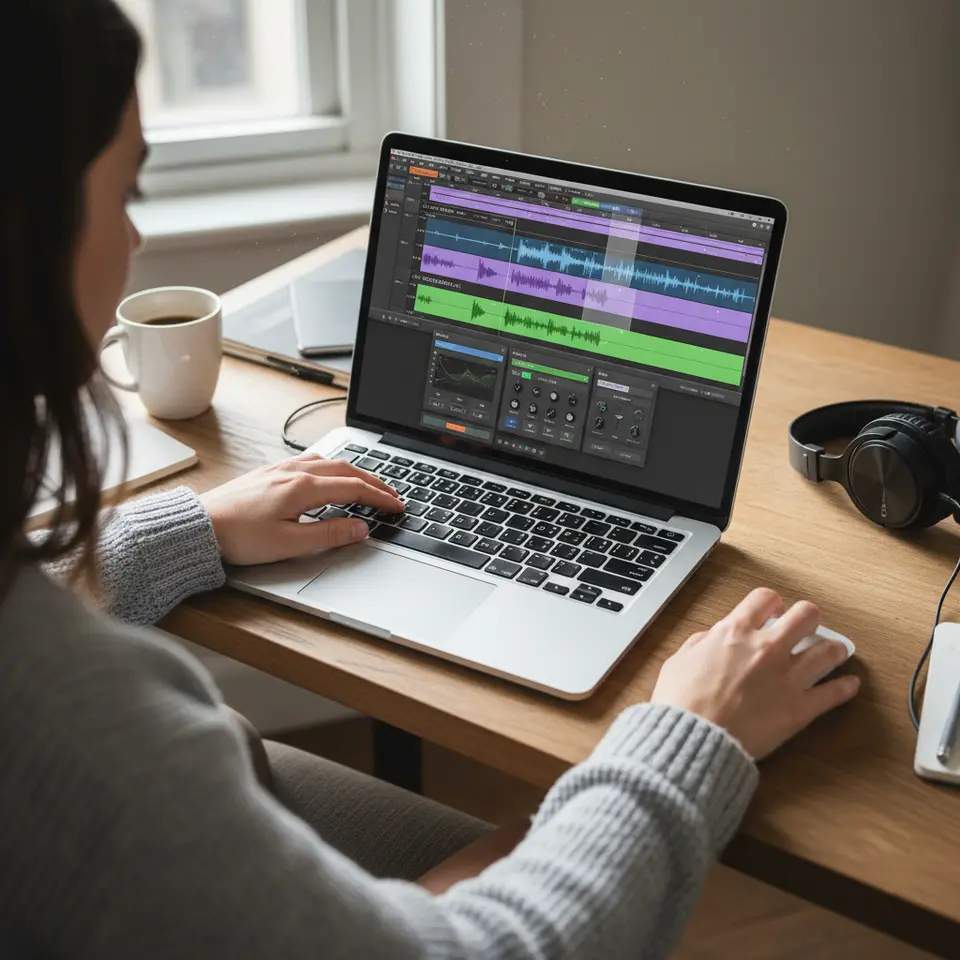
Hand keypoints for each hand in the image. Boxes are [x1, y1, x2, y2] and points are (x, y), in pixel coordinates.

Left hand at [199, 453, 403, 565]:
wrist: (200, 526)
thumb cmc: (239, 537)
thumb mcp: (290, 544)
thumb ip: (330, 533)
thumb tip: (361, 528)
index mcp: (304, 488)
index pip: (355, 489)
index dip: (380, 498)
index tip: (398, 507)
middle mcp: (295, 472)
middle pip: (347, 471)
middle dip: (375, 482)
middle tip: (393, 495)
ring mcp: (282, 469)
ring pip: (330, 462)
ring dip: (355, 472)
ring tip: (369, 484)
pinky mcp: (270, 472)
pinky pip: (311, 460)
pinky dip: (333, 466)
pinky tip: (330, 473)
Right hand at [651, 588, 859, 758]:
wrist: (694, 737)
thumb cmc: (681, 701)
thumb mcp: (679, 660)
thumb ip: (700, 644)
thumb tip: (711, 639)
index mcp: (735, 632)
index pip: (764, 599)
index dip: (772, 603)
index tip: (774, 611)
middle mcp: (766, 648)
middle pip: (806, 615)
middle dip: (808, 619)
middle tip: (805, 629)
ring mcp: (787, 677)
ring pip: (829, 650)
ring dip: (833, 649)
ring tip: (834, 652)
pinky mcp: (799, 708)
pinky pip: (834, 693)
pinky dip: (845, 688)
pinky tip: (850, 685)